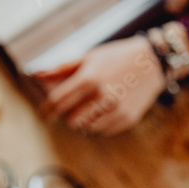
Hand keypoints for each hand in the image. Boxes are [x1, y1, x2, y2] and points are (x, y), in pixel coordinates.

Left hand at [35, 36, 165, 135]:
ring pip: (87, 128)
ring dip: (83, 120)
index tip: (44, 113)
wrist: (151, 62)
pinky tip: (104, 109)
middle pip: (71, 119)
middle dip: (67, 114)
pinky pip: (103, 131)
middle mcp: (102, 96)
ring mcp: (116, 110)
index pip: (59, 101)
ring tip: (90, 106)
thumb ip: (62, 69)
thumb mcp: (89, 57)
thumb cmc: (116, 57)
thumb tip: (37, 74)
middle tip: (71, 106)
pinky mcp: (127, 119)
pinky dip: (99, 124)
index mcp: (89, 78)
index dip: (48, 109)